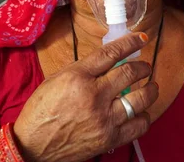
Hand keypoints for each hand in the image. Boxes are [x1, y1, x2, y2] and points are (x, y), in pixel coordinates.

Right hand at [12, 32, 158, 161]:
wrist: (32, 145)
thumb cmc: (41, 111)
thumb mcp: (57, 80)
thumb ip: (84, 69)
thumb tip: (109, 60)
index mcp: (77, 77)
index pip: (111, 53)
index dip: (130, 43)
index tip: (141, 38)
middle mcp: (93, 96)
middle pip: (130, 73)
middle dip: (143, 67)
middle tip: (145, 67)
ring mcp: (103, 118)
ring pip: (141, 98)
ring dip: (151, 90)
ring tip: (151, 87)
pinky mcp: (109, 138)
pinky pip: (139, 125)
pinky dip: (144, 116)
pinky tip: (141, 112)